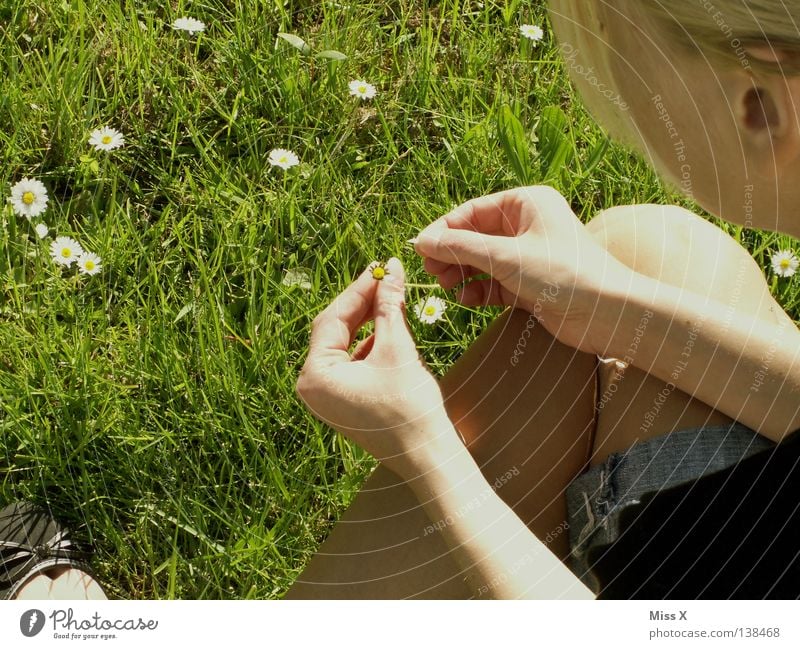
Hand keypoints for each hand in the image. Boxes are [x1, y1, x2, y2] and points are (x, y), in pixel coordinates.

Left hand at [296, 258, 457, 477]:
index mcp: (315, 375)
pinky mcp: (343, 402)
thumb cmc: (410, 407)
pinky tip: (389, 329)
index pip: (332, 319)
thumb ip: (388, 305)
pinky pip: (352, 363)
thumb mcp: (397, 348)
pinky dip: (369, 344)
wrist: (428, 456)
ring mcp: (327, 397)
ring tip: (391, 298)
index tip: (380, 267)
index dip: (359, 290)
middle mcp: (312, 387)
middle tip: (386, 277)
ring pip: (345, 345)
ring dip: (367, 322)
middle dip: (362, 304)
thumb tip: (390, 268)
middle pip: (335, 330)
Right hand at [413, 185, 633, 353]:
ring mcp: (528, 256)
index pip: (472, 211)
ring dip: (463, 273)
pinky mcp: (529, 283)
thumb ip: (461, 249)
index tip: (420, 249)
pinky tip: (468, 299)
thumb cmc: (563, 273)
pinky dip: (479, 290)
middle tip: (431, 272)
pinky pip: (494, 282)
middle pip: (475, 236)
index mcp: (525, 203)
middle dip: (452, 254)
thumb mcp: (506, 257)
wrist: (607, 313)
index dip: (444, 230)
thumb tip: (421, 241)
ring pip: (482, 261)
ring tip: (447, 287)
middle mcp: (526, 225)